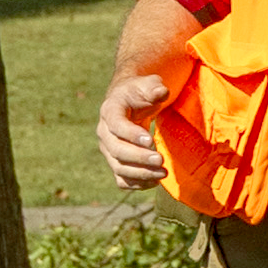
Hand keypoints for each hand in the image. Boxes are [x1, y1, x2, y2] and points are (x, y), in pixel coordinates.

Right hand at [99, 72, 170, 187]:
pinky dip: (137, 184)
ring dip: (141, 173)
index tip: (151, 141)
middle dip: (139, 158)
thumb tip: (161, 91)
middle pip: (116, 150)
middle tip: (161, 160)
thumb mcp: (148, 84)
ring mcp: (109, 150)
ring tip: (163, 173)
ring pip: (119, 167)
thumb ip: (154, 87)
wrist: (129, 103)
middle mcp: (104, 132)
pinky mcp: (116, 162)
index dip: (131, 135)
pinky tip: (155, 181)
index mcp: (110, 110)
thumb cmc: (140, 92)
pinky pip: (122, 179)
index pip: (116, 125)